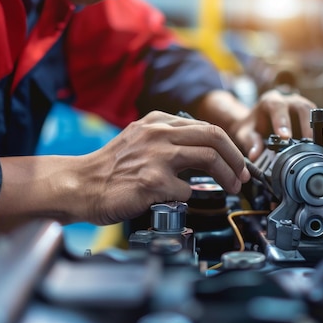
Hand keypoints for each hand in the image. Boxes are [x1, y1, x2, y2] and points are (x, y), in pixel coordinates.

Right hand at [78, 111, 249, 224]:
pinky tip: (179, 201)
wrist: (80, 185)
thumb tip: (206, 152)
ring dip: (227, 176)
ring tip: (232, 188)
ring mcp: (156, 156)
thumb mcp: (140, 140)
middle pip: (215, 137)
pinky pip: (186, 190)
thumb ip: (169, 139)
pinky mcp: (152, 181)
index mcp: (158, 121)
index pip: (207, 127)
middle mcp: (158, 133)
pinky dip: (188, 198)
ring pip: (209, 158)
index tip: (238, 162)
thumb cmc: (111, 168)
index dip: (229, 146)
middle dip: (237, 158)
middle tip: (242, 175)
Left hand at [197, 90, 316, 161]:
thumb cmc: (251, 127)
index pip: (277, 106)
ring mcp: (300, 105)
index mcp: (270, 101)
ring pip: (313, 112)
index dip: (282, 121)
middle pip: (301, 106)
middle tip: (306, 144)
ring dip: (316, 129)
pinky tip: (318, 146)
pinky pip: (318, 120)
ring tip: (315, 147)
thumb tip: (255, 155)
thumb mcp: (246, 134)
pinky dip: (320, 133)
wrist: (256, 123)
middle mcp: (287, 100)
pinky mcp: (309, 115)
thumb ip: (250, 142)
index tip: (285, 137)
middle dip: (305, 125)